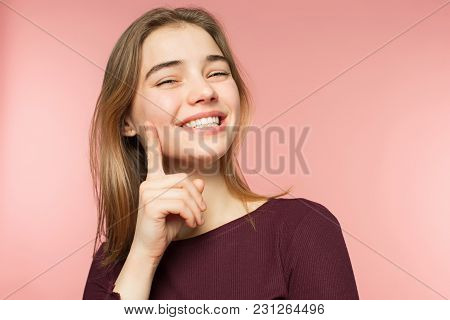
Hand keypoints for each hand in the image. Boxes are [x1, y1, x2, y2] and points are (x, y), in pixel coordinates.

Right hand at [130, 121, 206, 260]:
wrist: (150, 249)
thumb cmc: (165, 229)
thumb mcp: (182, 209)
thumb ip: (189, 194)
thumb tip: (199, 181)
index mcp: (153, 181)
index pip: (153, 157)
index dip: (152, 140)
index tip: (149, 123)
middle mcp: (148, 183)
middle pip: (184, 180)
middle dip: (197, 198)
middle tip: (200, 214)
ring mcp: (147, 192)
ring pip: (185, 192)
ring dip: (196, 209)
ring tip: (196, 221)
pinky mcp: (151, 203)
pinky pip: (181, 203)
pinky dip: (191, 214)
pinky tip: (190, 224)